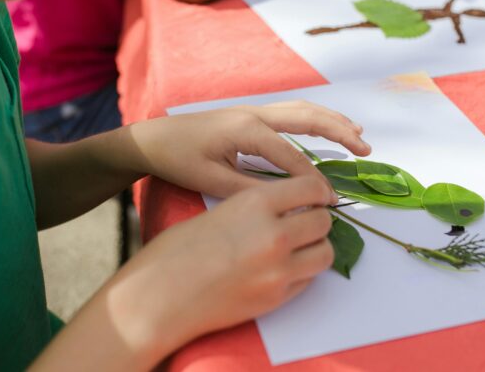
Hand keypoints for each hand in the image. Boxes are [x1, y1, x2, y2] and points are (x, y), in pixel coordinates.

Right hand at [106, 175, 336, 362]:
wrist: (159, 296)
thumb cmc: (177, 251)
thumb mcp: (220, 210)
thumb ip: (258, 206)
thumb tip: (290, 206)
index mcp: (255, 204)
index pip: (310, 187)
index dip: (319, 190)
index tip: (318, 195)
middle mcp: (273, 234)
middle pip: (323, 221)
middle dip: (318, 219)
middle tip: (306, 221)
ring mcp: (278, 269)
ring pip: (325, 252)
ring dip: (316, 247)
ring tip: (299, 247)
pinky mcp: (277, 298)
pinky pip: (309, 280)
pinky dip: (302, 272)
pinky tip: (282, 268)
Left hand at [126, 100, 370, 197]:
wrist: (153, 138)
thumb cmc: (179, 160)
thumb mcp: (213, 182)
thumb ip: (251, 190)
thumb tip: (287, 202)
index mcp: (247, 131)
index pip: (292, 157)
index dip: (314, 180)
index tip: (330, 201)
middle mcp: (256, 114)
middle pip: (308, 118)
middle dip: (340, 132)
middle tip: (366, 150)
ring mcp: (254, 110)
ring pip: (303, 109)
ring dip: (333, 120)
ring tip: (359, 135)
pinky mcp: (251, 114)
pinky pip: (292, 111)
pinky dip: (316, 117)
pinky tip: (328, 125)